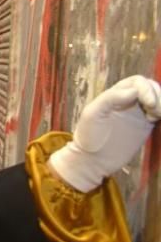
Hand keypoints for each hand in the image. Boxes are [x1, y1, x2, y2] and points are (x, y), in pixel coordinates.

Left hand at [49, 75, 160, 190]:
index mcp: (115, 94)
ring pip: (157, 100)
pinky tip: (159, 120)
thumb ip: (110, 98)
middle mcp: (128, 100)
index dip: (147, 89)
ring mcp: (138, 113)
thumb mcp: (92, 114)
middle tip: (156, 112)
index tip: (149, 104)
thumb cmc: (88, 136)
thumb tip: (133, 91)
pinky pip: (159, 114)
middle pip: (151, 88)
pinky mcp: (145, 126)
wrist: (93, 160)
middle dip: (158, 96)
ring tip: (157, 116)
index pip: (138, 82)